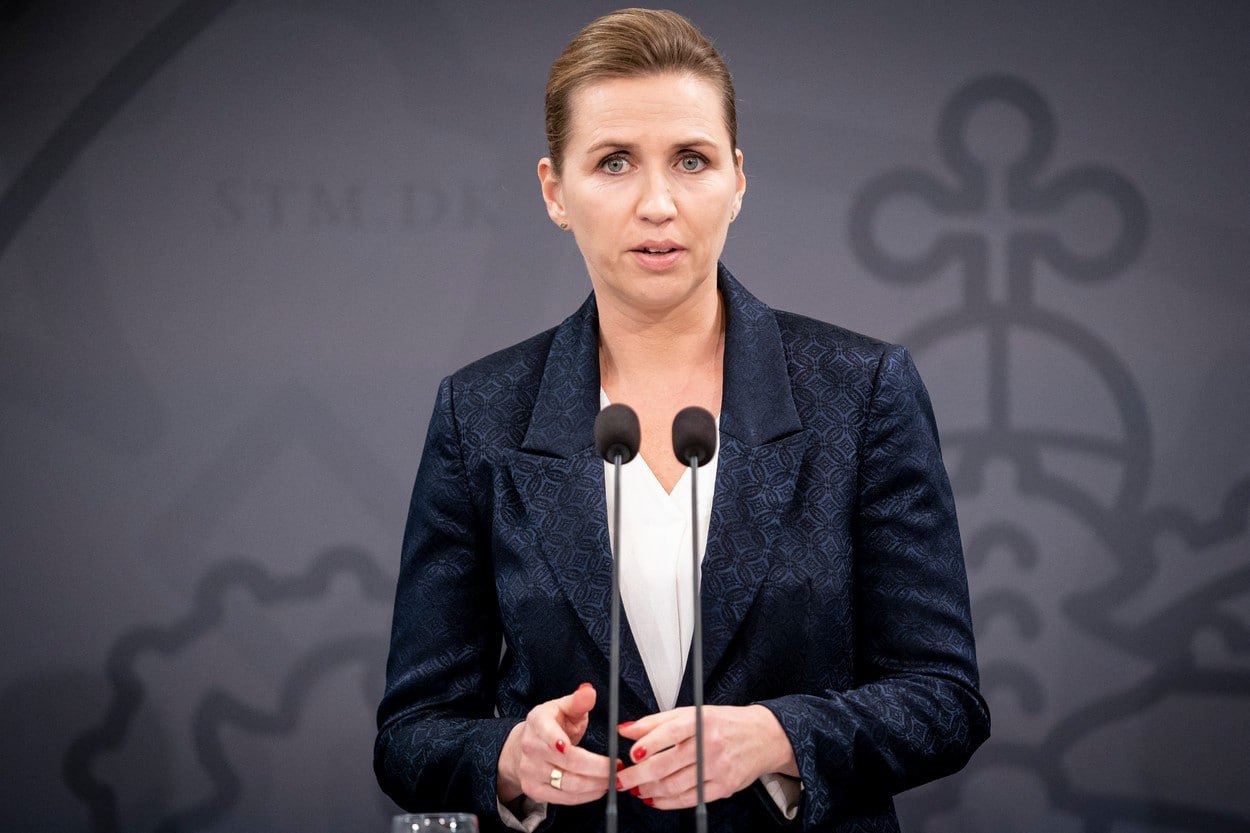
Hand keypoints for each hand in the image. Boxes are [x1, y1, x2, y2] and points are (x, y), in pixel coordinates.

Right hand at [497, 683, 616, 805]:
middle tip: (617, 768)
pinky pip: (563, 798)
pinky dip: (585, 796)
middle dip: (597, 768)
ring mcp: (530, 771)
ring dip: (595, 785)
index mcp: (538, 722)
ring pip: (568, 784)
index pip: (546, 732)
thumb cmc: (551, 725)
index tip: (568, 745)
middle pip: (567, 762)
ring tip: (613, 779)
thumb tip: (589, 691)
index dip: (555, 739)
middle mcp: (531, 747)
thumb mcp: (563, 707)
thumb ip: (578, 701)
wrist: (525, 746)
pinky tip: (599, 789)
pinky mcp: (534, 790)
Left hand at [615, 704, 796, 809]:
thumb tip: (626, 730)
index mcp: (700, 721)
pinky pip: (690, 799)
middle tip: (621, 779)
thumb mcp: (691, 713)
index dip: (646, 745)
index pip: (668, 732)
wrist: (763, 736)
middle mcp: (709, 743)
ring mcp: (718, 767)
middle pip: (666, 764)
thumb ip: (656, 721)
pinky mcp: (725, 786)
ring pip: (675, 785)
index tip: (630, 754)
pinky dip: (668, 802)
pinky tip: (656, 799)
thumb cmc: (724, 723)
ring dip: (650, 790)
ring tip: (636, 788)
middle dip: (637, 775)